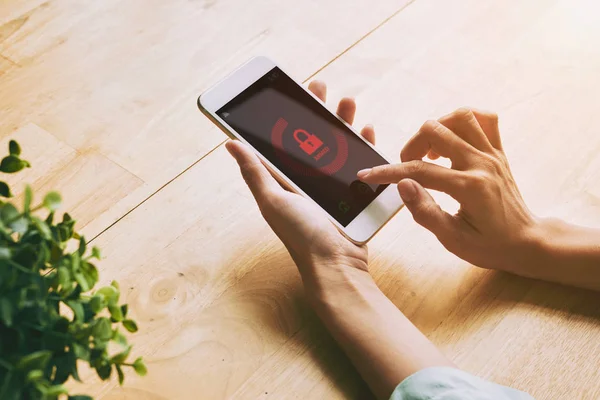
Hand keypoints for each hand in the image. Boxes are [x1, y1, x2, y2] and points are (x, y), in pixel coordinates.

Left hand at [226, 81, 376, 296]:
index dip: (287, 114)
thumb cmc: (302, 236)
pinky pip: (360, 162)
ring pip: (337, 144)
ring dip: (342, 121)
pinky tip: (366, 130)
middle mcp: (307, 179)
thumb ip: (255, 172)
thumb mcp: (273, 201)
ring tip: (347, 102)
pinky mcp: (354, 192)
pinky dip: (364, 145)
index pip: (284, 139)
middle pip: (312, 137)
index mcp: (284, 179)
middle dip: (316, 110)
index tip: (290, 89)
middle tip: (320, 87)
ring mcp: (331, 185)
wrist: (338, 265)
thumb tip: (230, 143)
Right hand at [358, 108, 537, 273]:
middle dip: (411, 146)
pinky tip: (451, 138)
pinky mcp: (498, 151)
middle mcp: (482, 163)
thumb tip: (403, 185)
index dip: (388, 172)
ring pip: (460, 116)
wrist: (526, 241)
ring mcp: (493, 154)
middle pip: (435, 131)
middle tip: (407, 167)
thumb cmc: (490, 245)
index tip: (368, 174)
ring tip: (429, 152)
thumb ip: (425, 211)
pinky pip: (485, 119)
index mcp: (469, 187)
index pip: (420, 170)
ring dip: (436, 128)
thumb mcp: (453, 239)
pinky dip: (463, 121)